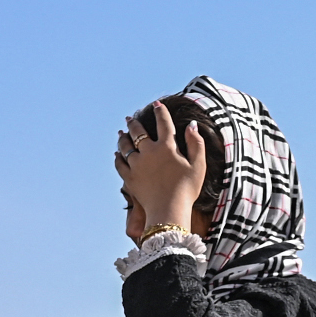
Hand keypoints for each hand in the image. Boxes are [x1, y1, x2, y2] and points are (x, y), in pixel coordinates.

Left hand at [115, 109, 205, 238]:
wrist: (168, 211)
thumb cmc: (187, 190)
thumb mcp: (198, 166)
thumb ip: (196, 144)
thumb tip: (191, 125)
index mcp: (167, 147)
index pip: (163, 123)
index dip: (160, 112)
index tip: (157, 105)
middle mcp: (149, 152)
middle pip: (138, 132)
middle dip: (134, 123)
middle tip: (129, 118)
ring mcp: (137, 165)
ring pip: (125, 146)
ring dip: (123, 138)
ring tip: (121, 133)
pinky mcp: (129, 178)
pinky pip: (119, 163)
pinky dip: (117, 157)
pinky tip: (117, 154)